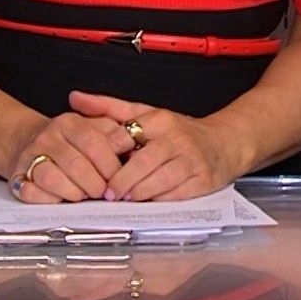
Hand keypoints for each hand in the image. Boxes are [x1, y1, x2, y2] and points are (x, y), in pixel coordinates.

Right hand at [3, 110, 136, 203]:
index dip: (111, 165)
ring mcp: (31, 157)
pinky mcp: (18, 177)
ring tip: (83, 195)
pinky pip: (31, 192)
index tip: (120, 178)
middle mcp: (49, 137)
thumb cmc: (70, 140)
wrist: (26, 140)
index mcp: (71, 123)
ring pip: (52, 178)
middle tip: (104, 193)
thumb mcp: (94, 128)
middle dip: (95, 184)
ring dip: (73, 192)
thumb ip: (114, 134)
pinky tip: (60, 198)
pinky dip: (47, 199)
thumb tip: (133, 143)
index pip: (95, 143)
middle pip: (76, 164)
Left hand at [69, 91, 248, 201]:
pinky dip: (158, 200)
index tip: (92, 166)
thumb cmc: (180, 132)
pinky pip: (176, 195)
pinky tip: (147, 201)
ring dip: (138, 192)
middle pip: (143, 162)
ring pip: (159, 180)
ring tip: (124, 197)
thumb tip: (75, 98)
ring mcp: (192, 160)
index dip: (106, 155)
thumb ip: (109, 108)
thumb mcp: (146, 113)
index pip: (126, 136)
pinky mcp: (202, 180)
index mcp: (160, 120)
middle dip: (121, 180)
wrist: (225, 143)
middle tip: (106, 192)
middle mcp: (177, 139)